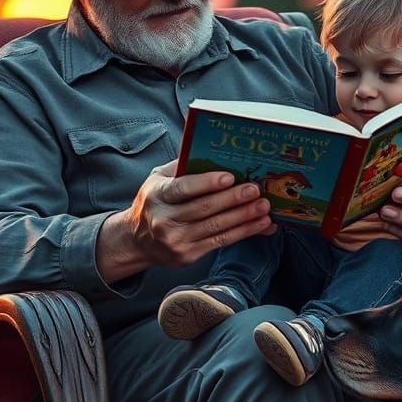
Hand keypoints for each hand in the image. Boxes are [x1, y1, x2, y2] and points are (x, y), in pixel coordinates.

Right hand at [97, 160, 274, 280]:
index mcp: (157, 195)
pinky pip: (220, 241)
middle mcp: (164, 220)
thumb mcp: (159, 178)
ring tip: (263, 207)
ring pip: (216, 227)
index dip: (207, 183)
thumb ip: (183, 165)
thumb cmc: (155, 202)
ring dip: (244, 217)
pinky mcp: (188, 255)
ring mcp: (176, 240)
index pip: (183, 188)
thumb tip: (212, 146)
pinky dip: (244, 232)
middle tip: (255, 190)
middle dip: (233, 199)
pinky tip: (260, 224)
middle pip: (204, 209)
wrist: (137, 240)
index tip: (229, 177)